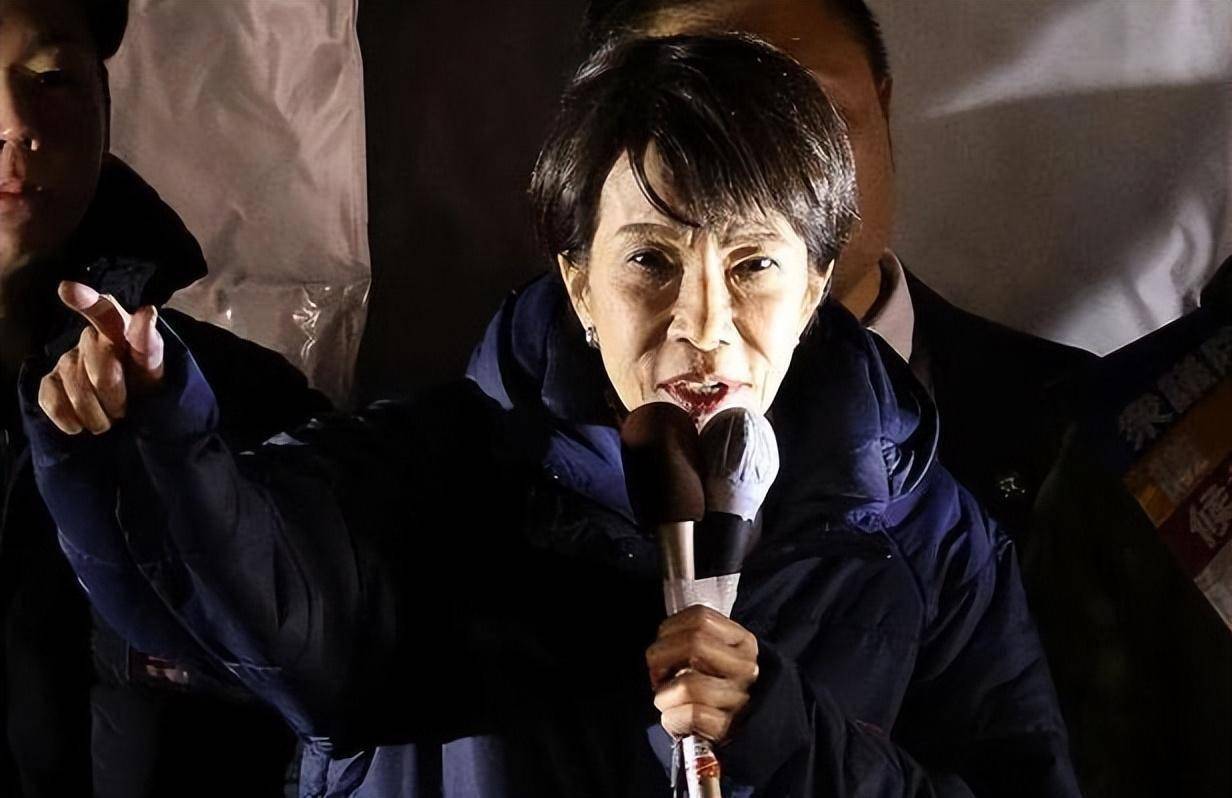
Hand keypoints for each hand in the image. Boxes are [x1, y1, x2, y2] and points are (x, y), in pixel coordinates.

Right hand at [38, 281, 163, 434]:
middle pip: (98, 363)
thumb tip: (147, 311)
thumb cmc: (145, 383)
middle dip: (115, 393)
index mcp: (120, 328)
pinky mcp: (51, 382)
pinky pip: (51, 398)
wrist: (131, 414)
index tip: (68, 289)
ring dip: (96, 412)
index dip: (85, 300)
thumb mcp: (155, 368)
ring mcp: (67, 359)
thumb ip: (149, 344)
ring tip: (111, 419)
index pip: (103, 311)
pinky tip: (79, 425)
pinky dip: (68, 417)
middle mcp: (90, 339)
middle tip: (125, 408)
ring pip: (74, 383)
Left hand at [646, 605, 758, 743]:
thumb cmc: (716, 687)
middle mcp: (745, 667)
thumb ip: (693, 638)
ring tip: (667, 698)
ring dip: (663, 694)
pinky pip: (690, 715)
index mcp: (742, 642)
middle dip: (661, 656)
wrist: (741, 728)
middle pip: (693, 643)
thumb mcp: (716, 654)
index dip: (670, 629)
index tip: (663, 644)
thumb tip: (660, 643)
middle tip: (657, 672)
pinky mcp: (726, 727)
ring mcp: (738, 698)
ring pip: (688, 684)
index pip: (700, 618)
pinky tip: (676, 716)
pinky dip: (672, 717)